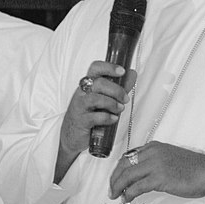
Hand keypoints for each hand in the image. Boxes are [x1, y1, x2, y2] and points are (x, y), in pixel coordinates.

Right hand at [54, 61, 135, 182]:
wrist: (72, 136)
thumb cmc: (89, 115)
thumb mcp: (104, 99)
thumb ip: (118, 87)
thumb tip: (132, 74)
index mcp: (88, 85)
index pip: (95, 68)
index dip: (109, 67)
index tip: (122, 71)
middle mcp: (82, 93)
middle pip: (98, 83)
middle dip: (116, 90)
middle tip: (125, 99)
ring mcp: (79, 107)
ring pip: (95, 99)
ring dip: (112, 103)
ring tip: (119, 109)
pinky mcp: (80, 121)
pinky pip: (94, 117)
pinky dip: (107, 117)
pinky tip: (112, 119)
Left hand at [109, 141, 204, 201]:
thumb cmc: (192, 168)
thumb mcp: (169, 158)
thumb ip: (153, 162)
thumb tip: (139, 176)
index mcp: (154, 147)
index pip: (128, 156)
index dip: (118, 169)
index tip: (115, 178)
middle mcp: (152, 152)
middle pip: (124, 165)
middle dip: (114, 178)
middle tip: (111, 189)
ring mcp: (155, 164)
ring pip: (127, 175)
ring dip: (118, 187)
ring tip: (116, 195)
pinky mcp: (159, 177)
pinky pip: (137, 187)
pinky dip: (129, 194)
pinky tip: (127, 199)